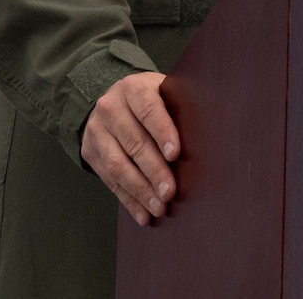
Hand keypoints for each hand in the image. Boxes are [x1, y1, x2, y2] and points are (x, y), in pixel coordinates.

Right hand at [81, 71, 179, 225]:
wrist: (111, 100)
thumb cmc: (151, 98)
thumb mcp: (164, 91)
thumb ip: (181, 106)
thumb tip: (212, 132)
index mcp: (134, 89)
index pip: (149, 110)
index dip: (162, 132)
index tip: (176, 154)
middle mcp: (111, 108)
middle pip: (134, 143)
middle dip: (153, 170)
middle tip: (170, 192)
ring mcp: (97, 131)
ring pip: (118, 165)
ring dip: (140, 191)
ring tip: (159, 208)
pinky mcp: (90, 153)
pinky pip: (109, 181)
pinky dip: (128, 200)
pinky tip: (143, 214)